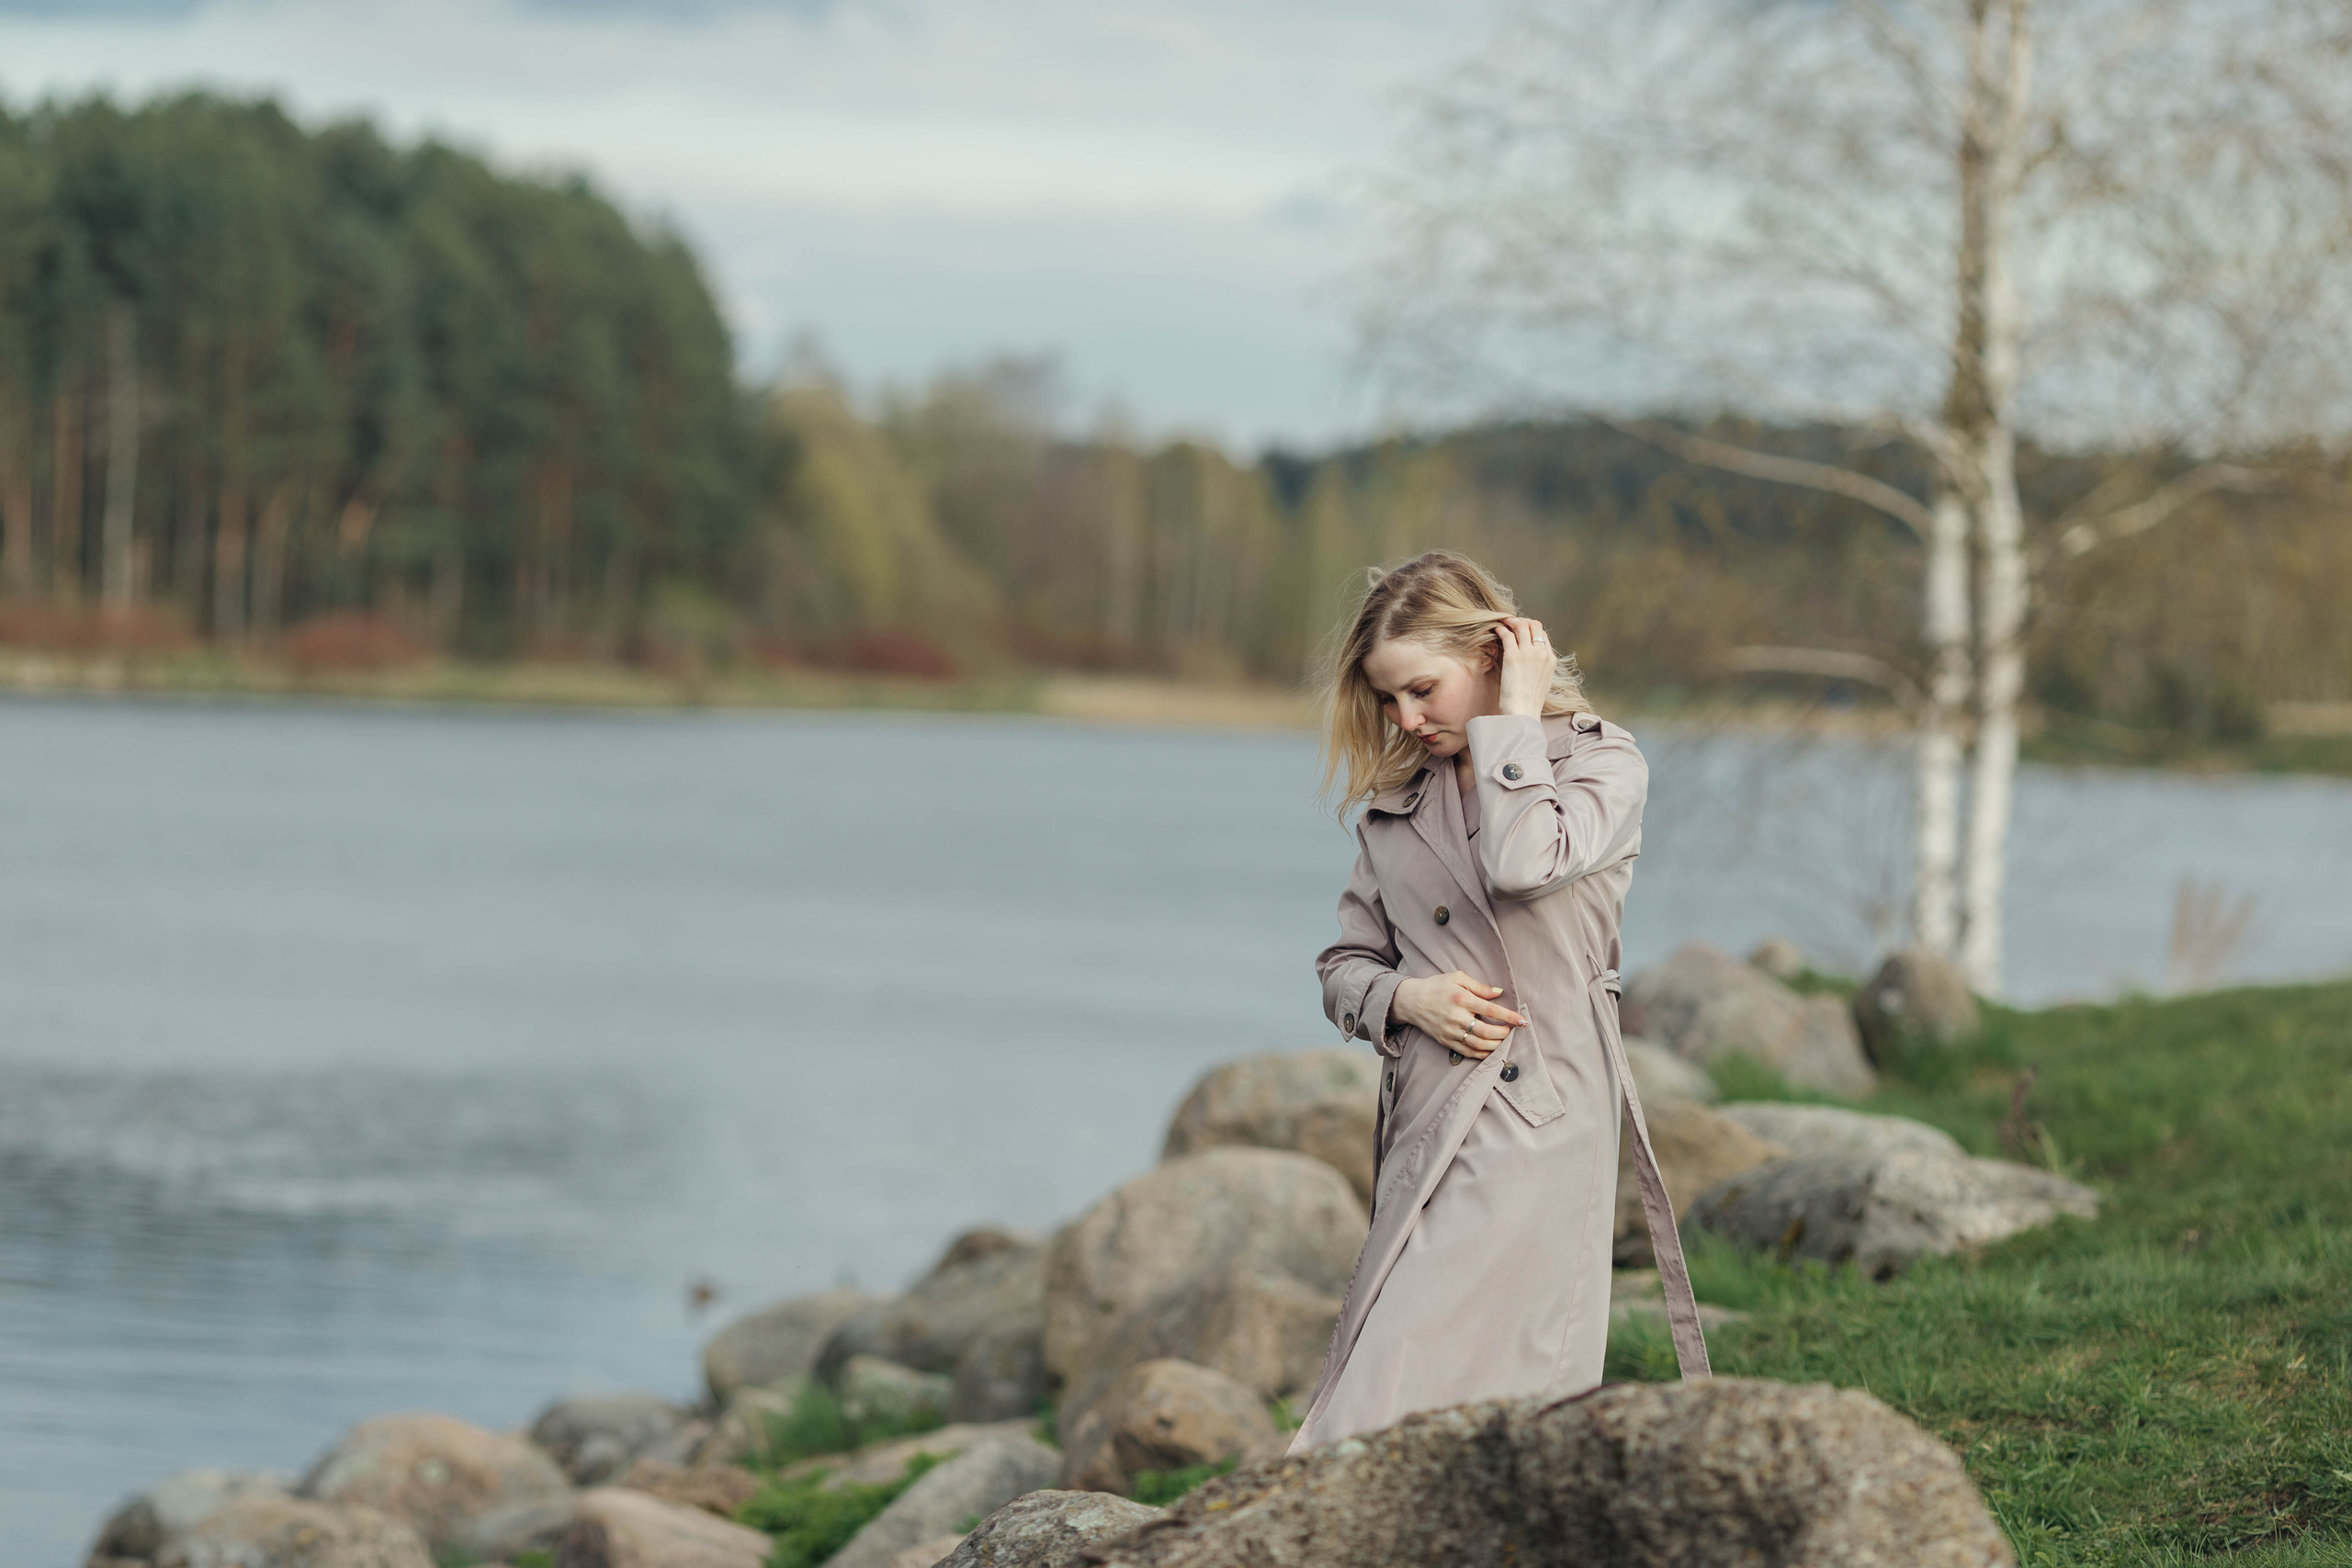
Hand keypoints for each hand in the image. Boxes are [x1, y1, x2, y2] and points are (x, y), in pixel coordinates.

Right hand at [1392, 971, 1526, 1058]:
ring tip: (1503, 1040)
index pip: (1491, 1011)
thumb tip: (1499, 993)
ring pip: (1478, 1045)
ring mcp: (1450, 1031)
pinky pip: (1467, 1052)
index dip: (1509, 1017)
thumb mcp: (1457, 977)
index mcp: (1461, 999)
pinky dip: (1482, 1054)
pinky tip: (1491, 1050)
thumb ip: (1479, 986)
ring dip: (1495, 1045)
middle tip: (1512, 1030)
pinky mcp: (1445, 1041)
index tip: (1522, 1021)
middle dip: (1504, 1033)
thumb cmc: (1436, 986)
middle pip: (1487, 1032)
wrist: (1411, 1001)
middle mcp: (1456, 1017)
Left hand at [1493, 617, 1552, 716]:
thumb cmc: (1529, 702)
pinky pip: (1507, 635)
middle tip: (1510, 623)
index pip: (1543, 635)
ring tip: (1502, 623)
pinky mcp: (1513, 657)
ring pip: (1521, 626)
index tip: (1520, 630)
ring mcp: (1528, 654)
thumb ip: (1541, 668)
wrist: (1523, 712)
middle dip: (1522, 620)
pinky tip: (1496, 631)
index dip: (1531, 629)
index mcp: (1551, 660)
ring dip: (1510, 621)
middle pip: (1534, 625)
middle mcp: (1542, 653)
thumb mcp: (1543, 682)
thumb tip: (1532, 663)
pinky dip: (1501, 629)